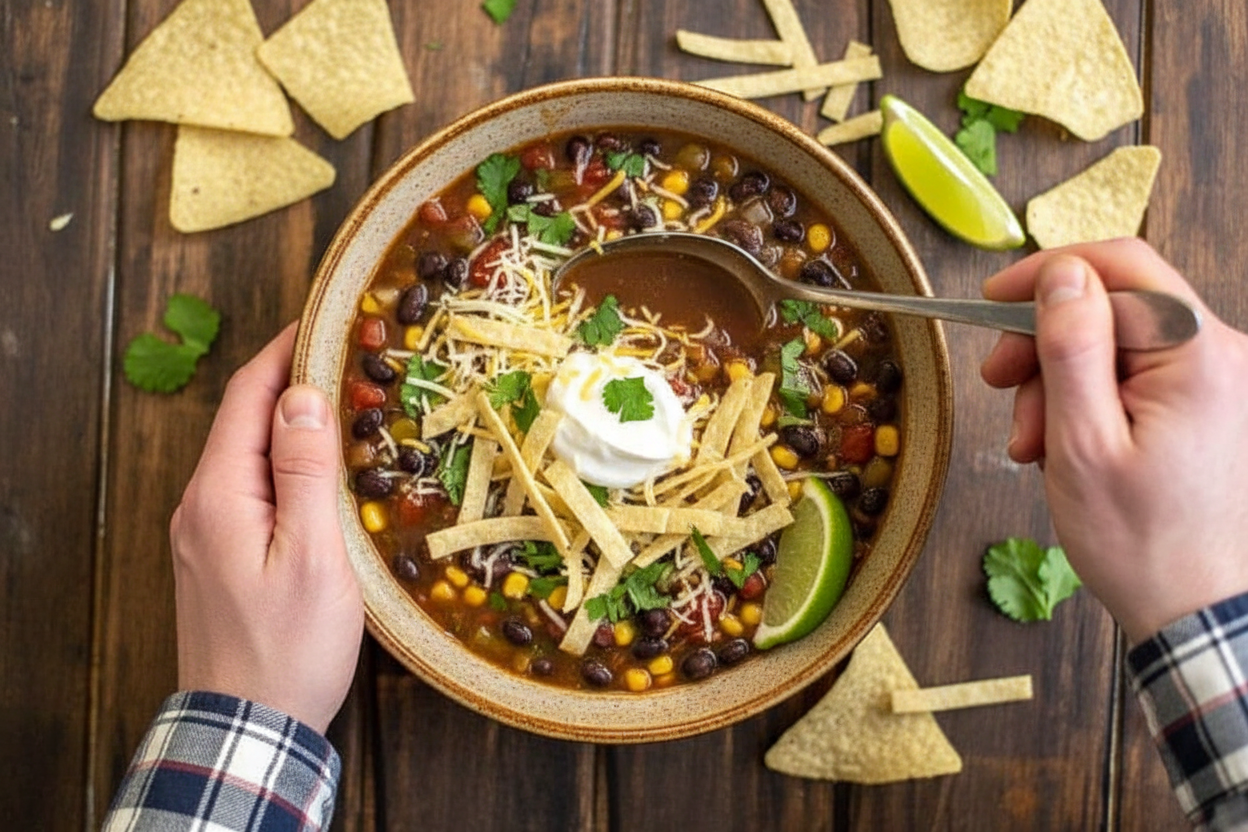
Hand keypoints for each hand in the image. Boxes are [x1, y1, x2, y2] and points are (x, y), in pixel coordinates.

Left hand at [170, 323, 363, 732]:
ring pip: (249, 454)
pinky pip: (251, 488)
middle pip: (245, 420)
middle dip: (294, 381)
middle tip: (352, 360)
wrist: (248, 727)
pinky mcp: (219, 555)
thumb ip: (303, 472)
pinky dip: (286, 463)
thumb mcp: (311, 556)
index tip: (326, 320)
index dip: (285, 351)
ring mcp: (205, 532)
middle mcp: (201, 504)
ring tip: (348, 407)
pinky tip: (322, 471)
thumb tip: (303, 395)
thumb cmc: (288, 647)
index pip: (248, 396)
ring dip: (293, 423)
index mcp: (219, 494)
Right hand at [980, 239, 1247, 642]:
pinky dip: (1089, 400)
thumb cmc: (1139, 542)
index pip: (1121, 266)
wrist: (1196, 611)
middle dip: (1046, 342)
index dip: (1047, 275)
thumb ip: (1071, 349)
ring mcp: (1219, 381)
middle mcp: (1222, 355)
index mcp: (1198, 355)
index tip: (991, 301)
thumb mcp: (1081, 442)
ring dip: (1060, 382)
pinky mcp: (1208, 405)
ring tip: (1033, 442)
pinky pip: (1135, 376)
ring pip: (1118, 344)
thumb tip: (1061, 274)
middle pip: (1115, 306)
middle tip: (1000, 385)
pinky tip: (1062, 444)